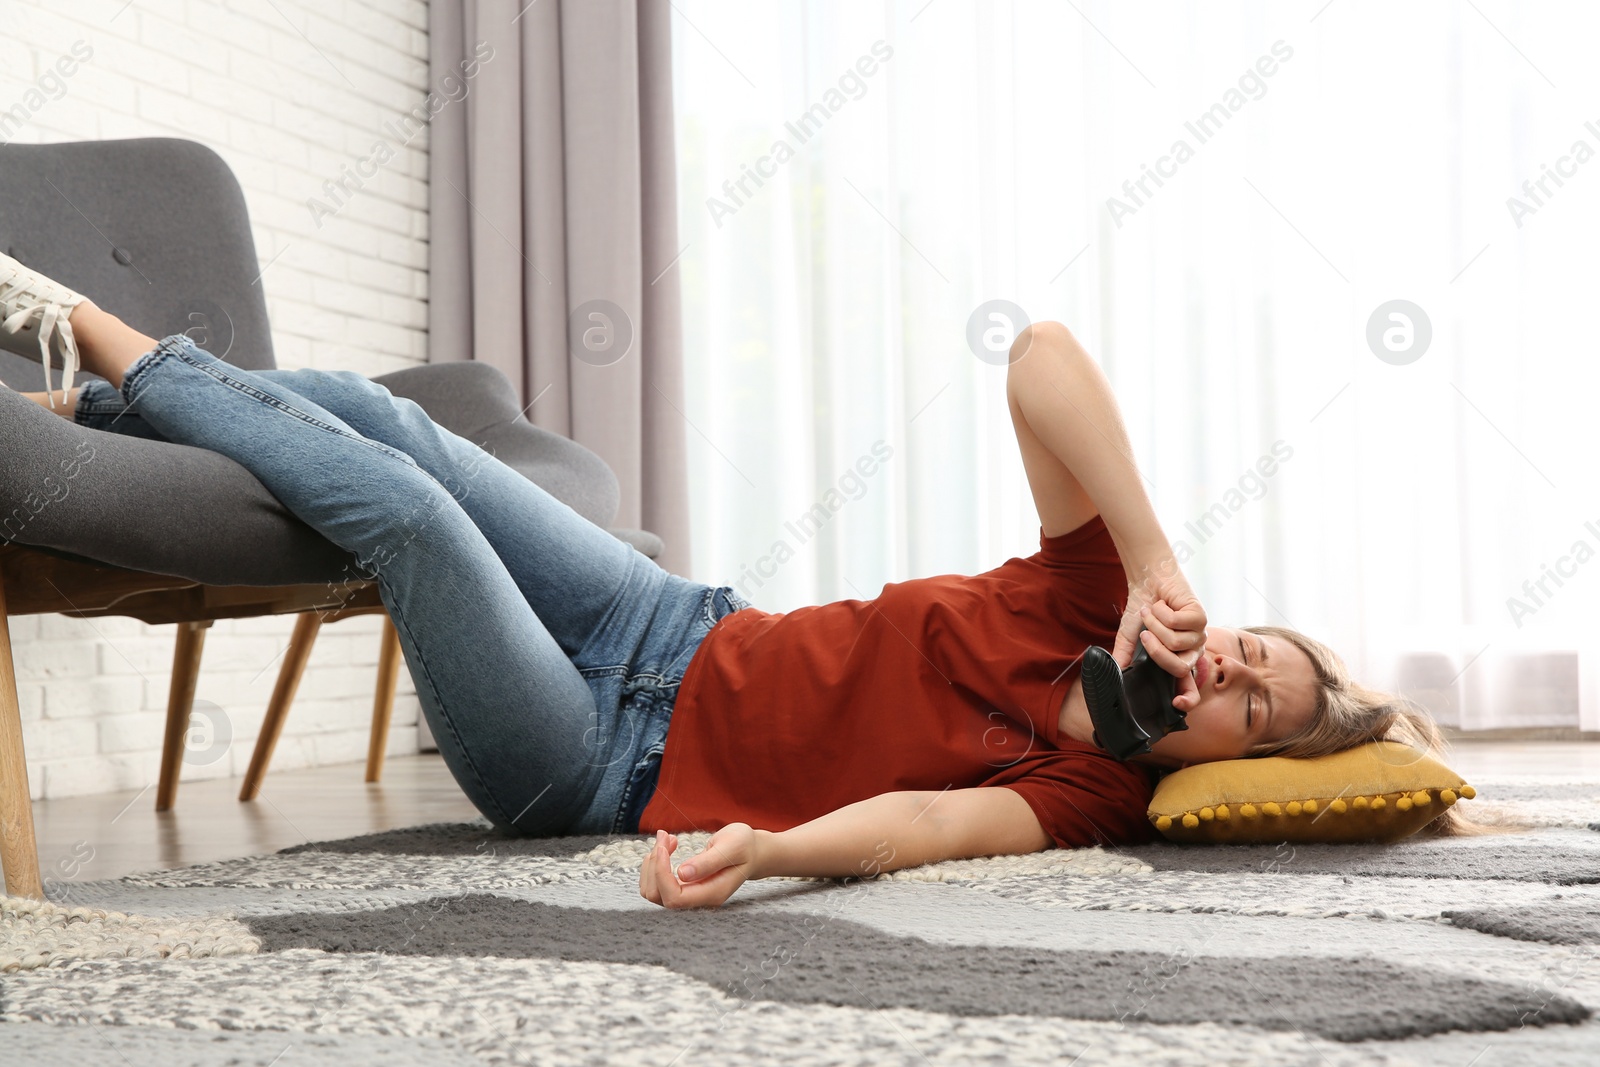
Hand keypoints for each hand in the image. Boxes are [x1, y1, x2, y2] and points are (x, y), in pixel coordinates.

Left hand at [639, 824, 759, 909]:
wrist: (753, 852)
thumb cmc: (745, 846)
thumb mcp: (732, 846)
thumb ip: (708, 862)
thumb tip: (681, 874)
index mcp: (712, 894)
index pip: (674, 898)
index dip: (662, 874)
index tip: (664, 846)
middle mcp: (699, 901)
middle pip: (658, 896)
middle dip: (654, 865)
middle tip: (665, 836)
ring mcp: (690, 896)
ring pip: (653, 891)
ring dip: (652, 863)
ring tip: (666, 839)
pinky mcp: (684, 888)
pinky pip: (657, 883)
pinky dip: (656, 863)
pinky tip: (667, 846)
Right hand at [1112, 563, 1207, 714]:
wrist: (1148, 581)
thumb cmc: (1141, 609)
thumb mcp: (1130, 637)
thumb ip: (1125, 656)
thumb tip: (1116, 675)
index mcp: (1177, 660)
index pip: (1188, 687)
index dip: (1187, 699)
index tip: (1176, 704)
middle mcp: (1191, 651)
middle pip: (1178, 668)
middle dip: (1156, 650)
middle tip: (1145, 633)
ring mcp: (1199, 635)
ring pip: (1176, 643)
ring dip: (1156, 624)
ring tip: (1152, 613)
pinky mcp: (1200, 617)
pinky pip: (1178, 624)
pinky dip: (1162, 612)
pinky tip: (1161, 605)